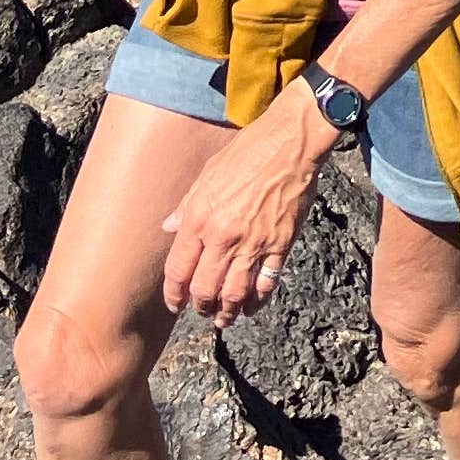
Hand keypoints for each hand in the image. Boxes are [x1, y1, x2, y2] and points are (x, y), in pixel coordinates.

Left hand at [161, 88, 339, 323]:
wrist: (291, 141)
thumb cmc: (249, 150)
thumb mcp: (208, 172)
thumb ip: (187, 205)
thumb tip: (168, 227)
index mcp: (200, 217)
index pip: (178, 269)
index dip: (173, 293)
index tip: (174, 303)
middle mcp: (223, 236)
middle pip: (204, 289)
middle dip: (199, 306)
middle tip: (200, 310)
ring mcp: (253, 243)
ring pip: (234, 294)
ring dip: (226, 312)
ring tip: (223, 318)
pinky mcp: (280, 245)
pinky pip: (265, 284)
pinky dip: (256, 301)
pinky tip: (251, 306)